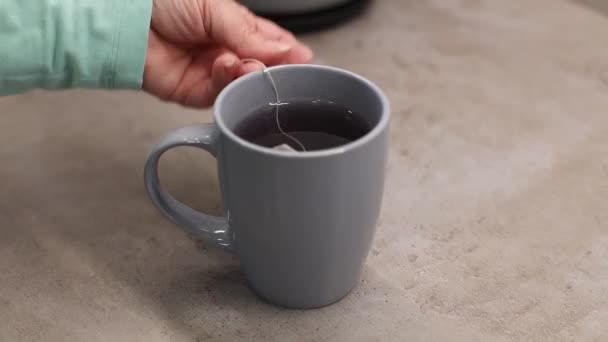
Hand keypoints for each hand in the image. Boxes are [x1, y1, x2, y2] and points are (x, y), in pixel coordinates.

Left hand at [143, 0, 312, 107]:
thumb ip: (249, 33)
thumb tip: (284, 49)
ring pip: (242, 83)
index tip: (302, 58)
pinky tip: (226, 66)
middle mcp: (223, 50)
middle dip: (270, 66)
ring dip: (248, 74)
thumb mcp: (215, 7)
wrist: (124, 18)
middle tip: (277, 63)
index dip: (286, 51)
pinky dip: (226, 82)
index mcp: (232, 26)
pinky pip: (218, 94)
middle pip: (259, 67)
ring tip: (245, 62)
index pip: (269, 42)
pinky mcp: (192, 91)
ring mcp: (209, 72)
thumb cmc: (162, 1)